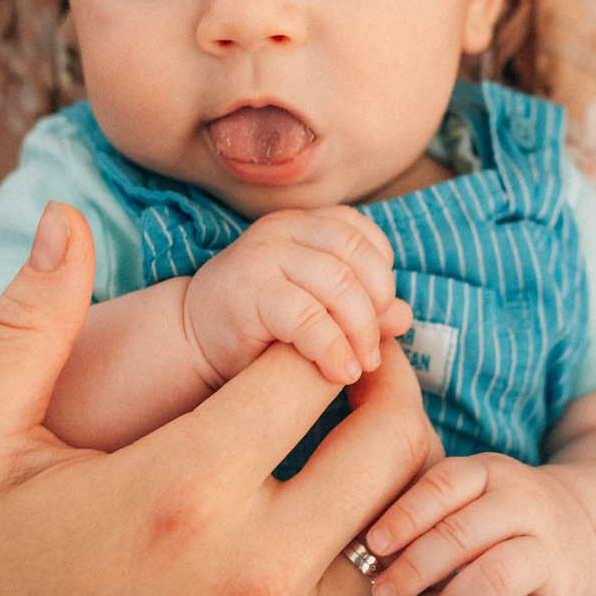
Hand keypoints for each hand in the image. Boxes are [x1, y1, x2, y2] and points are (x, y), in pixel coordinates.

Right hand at [0, 203, 453, 595]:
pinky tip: (379, 545)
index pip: (314, 362)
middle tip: (352, 361)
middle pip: (393, 436)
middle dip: (384, 379)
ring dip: (404, 469)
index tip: (299, 321)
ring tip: (358, 436)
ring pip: (412, 523)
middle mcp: (253, 561)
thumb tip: (63, 218)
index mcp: (183, 483)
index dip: (322, 321)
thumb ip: (28, 322)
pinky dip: (424, 594)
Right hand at [185, 206, 413, 386]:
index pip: (362, 234)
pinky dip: (332, 347)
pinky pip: (307, 315)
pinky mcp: (248, 291)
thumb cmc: (259, 329)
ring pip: (339, 283)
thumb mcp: (319, 313)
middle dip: (377, 308)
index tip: (377, 317)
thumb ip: (361, 309)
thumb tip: (404, 316)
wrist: (190, 344)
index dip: (381, 276)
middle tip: (374, 353)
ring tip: (359, 366)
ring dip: (360, 331)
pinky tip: (339, 371)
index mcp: (303, 224)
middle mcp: (283, 229)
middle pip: (357, 256)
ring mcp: (263, 255)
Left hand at [362, 453, 595, 595]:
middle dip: (418, 566)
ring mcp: (549, 551)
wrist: (586, 527)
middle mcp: (524, 505)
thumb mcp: (470, 492)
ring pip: (500, 575)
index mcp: (489, 473)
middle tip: (380, 595)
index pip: (445, 485)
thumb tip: (359, 551)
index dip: (406, 515)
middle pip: (466, 532)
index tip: (372, 544)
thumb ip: (425, 509)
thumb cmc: (496, 514)